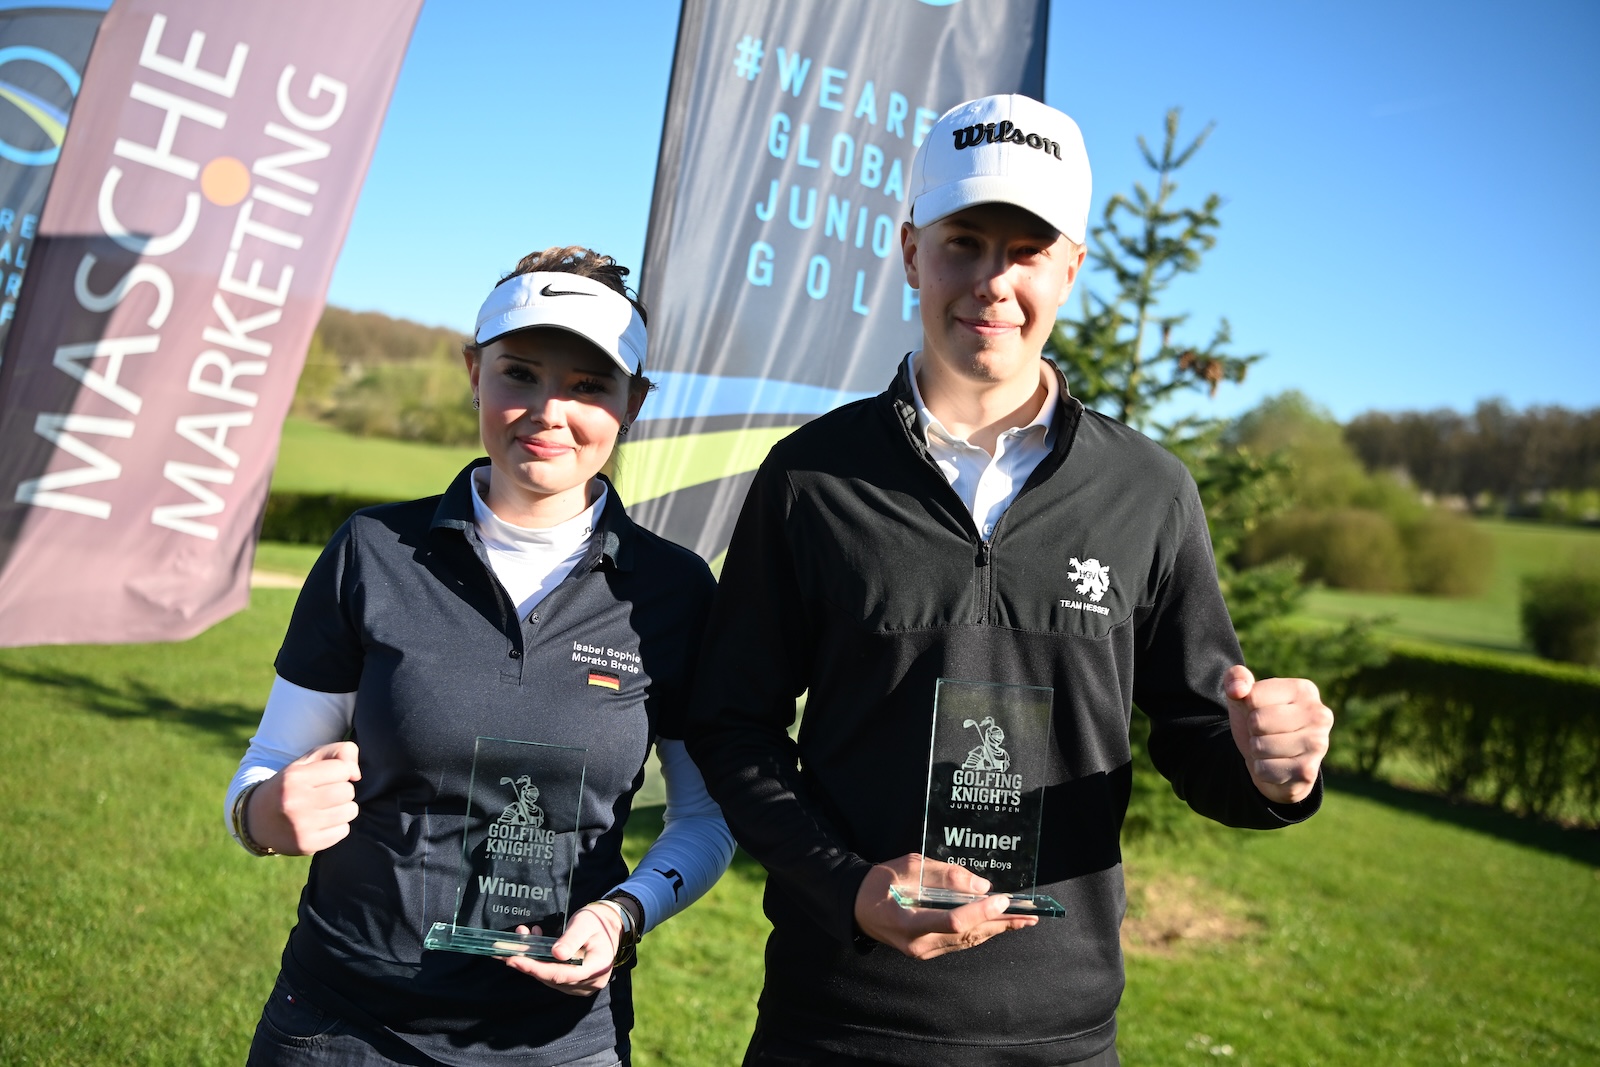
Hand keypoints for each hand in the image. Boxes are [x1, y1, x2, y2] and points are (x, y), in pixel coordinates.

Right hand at [247, 741, 361, 854]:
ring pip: (350, 811)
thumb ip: (338, 752)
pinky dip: (338, 826)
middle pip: (348, 791)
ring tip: (326, 807)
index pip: (342, 769)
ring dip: (344, 808)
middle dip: (343, 790)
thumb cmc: (292, 785)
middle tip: (328, 793)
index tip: (328, 777)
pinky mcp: (306, 845)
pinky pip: (343, 831)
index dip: (340, 772)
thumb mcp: (308, 760)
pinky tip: (322, 823)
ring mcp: (300, 826)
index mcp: (294, 777)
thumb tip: (356, 774)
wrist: (257, 819)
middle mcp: (295, 802)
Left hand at [502, 904, 623, 994]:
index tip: (514, 960)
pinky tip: (532, 945)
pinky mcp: (575, 983)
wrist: (611, 925)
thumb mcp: (585, 923)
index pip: (561, 974)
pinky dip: (539, 962)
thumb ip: (571, 939)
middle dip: (528, 963)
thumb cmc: (598, 921)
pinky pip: (553, 976)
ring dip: (532, 962)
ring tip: (521, 939)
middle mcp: (590, 982)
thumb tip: (556, 954)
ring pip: (550, 978)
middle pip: (553, 978)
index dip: (536, 969)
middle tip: (505, 950)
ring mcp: (582, 985)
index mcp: (597, 967)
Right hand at [853, 853, 1035, 959]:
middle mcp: (917, 944)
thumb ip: (943, 875)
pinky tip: (998, 925)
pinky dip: (982, 932)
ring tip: (1023, 920)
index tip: (1002, 897)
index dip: (980, 910)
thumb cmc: (879, 882)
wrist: (857, 906)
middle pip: (967, 935)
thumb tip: (980, 886)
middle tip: (1030, 915)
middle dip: (1000, 923)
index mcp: (906, 922)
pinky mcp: (927, 951)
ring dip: (996, 930)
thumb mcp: (907, 866)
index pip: (951, 921)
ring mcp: (923, 951)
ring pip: (967, 941)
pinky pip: (960, 942)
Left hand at [1224, 666, 1331, 804]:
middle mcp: (1319, 715)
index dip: (1247, 707)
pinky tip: (1276, 765)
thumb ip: (1236, 679)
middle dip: (1252, 730)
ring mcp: (1318, 744)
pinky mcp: (1308, 771)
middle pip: (1257, 721)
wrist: (1274, 759)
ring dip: (1256, 751)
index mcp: (1303, 690)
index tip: (1261, 711)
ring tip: (1270, 748)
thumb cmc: (1260, 720)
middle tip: (1265, 733)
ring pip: (1260, 747)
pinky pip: (1265, 770)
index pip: (1253, 696)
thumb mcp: (1244, 695)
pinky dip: (1261, 769)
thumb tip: (1237, 690)